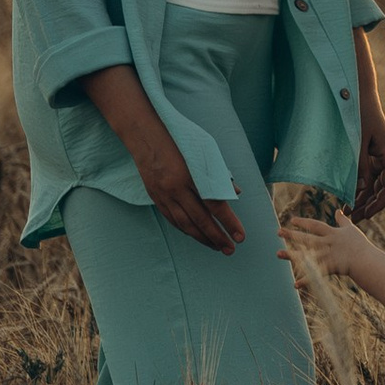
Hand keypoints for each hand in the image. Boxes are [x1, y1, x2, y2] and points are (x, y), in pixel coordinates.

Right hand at [132, 125, 243, 256]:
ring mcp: (163, 195)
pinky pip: (172, 219)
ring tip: (217, 247)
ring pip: (185, 224)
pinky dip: (186, 230)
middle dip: (217, 237)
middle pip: (200, 219)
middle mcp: (176, 188)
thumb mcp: (204, 150)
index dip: (229, 223)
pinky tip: (196, 236)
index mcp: (191, 175)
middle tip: (231, 249)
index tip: (240, 236)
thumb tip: (235, 193)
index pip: (214, 205)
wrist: (144, 135)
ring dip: (202, 238)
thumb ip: (218, 173)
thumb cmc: (179, 139)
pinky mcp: (155, 197)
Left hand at [278, 205, 358, 280]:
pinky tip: (295, 284)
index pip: (316, 226)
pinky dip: (306, 280)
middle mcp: (328, 243)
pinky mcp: (330, 268)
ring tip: (278, 253)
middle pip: (307, 238)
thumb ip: (343, 220)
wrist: (368, 261)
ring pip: (307, 255)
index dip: (304, 222)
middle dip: (292, 234)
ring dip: (292, 255)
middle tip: (278, 232)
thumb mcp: (351, 229)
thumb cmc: (360, 246)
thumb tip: (338, 210)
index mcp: (333, 234)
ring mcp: (328, 256)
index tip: (292, 220)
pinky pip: (316, 275)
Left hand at [352, 96, 384, 219]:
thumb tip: (361, 191)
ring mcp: (379, 156)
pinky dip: (359, 187)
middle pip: (382, 189)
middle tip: (354, 219)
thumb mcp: (358, 142)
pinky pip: (368, 175)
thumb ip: (360, 166)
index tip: (366, 215)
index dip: (379, 204)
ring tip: (348, 212)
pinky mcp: (370, 153)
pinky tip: (348, 196)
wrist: (359, 93)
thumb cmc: (359, 114)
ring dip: (363, 198)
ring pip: (374, 184)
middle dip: (369, 205)